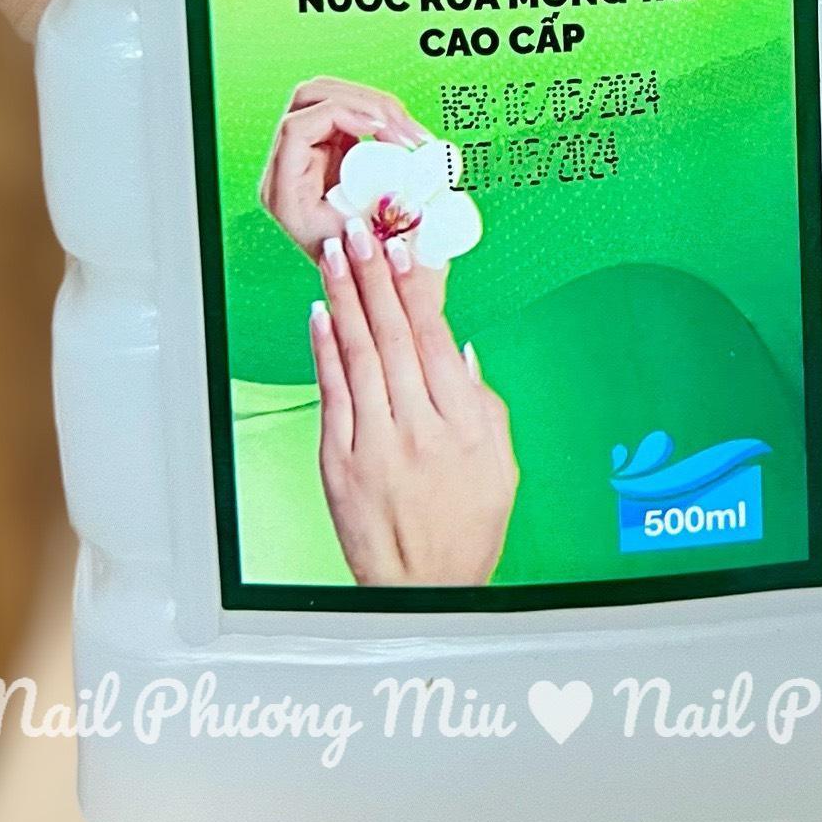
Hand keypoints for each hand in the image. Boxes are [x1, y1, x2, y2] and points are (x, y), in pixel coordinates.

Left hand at [258, 79, 431, 259]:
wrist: (361, 278)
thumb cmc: (364, 270)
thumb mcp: (371, 250)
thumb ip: (393, 225)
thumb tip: (427, 199)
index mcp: (284, 193)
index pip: (296, 127)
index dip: (340, 115)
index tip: (383, 128)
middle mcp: (287, 167)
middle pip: (309, 97)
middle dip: (363, 102)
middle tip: (405, 129)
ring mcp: (307, 151)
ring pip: (330, 95)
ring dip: (375, 105)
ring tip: (412, 134)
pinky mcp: (328, 144)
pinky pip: (350, 111)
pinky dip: (380, 116)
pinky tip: (406, 137)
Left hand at [308, 224, 516, 588]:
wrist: (422, 591)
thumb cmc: (468, 527)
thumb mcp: (501, 464)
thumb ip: (484, 400)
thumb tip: (459, 348)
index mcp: (463, 424)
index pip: (434, 338)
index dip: (416, 288)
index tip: (405, 247)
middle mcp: (418, 429)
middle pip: (391, 336)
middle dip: (373, 276)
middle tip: (361, 229)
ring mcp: (375, 445)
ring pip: (358, 356)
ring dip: (344, 298)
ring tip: (335, 253)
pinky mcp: (340, 462)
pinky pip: (332, 394)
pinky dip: (324, 351)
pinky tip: (320, 314)